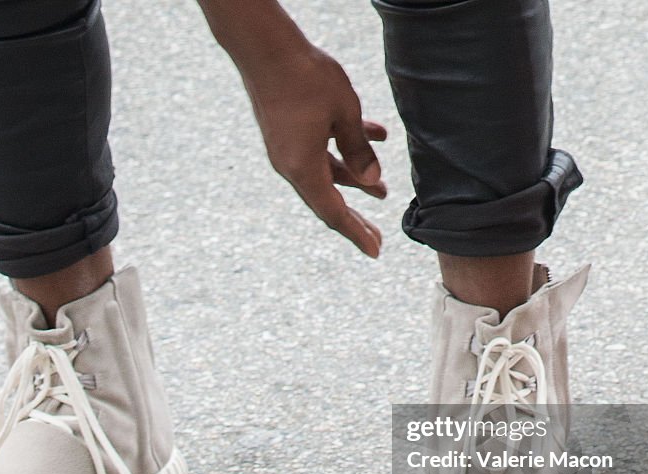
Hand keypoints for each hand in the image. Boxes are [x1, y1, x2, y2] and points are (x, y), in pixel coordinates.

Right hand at [242, 47, 386, 257]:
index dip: (356, 233)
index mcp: (303, 168)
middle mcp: (291, 166)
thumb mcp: (344, 114)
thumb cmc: (306, 78)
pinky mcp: (286, 134)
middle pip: (328, 200)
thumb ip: (359, 151)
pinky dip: (343, 151)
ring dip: (354, 180)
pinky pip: (319, 151)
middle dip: (355, 217)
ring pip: (326, 173)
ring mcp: (286, 150)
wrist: (266, 49)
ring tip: (382, 191)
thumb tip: (372, 182)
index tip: (375, 251)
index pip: (333, 212)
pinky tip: (373, 137)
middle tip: (377, 236)